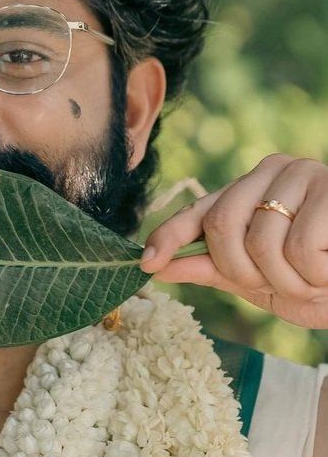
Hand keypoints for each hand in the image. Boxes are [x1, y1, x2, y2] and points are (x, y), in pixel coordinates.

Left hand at [141, 154, 327, 328]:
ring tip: (314, 278)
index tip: (147, 265)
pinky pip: (301, 247)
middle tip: (274, 285)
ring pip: (261, 242)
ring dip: (287, 280)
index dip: (168, 236)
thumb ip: (214, 268)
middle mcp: (273, 171)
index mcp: (250, 188)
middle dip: (242, 271)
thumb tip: (156, 265)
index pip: (198, 210)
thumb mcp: (263, 281)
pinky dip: (316, 274)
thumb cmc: (323, 280)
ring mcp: (305, 175)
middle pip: (222, 225)